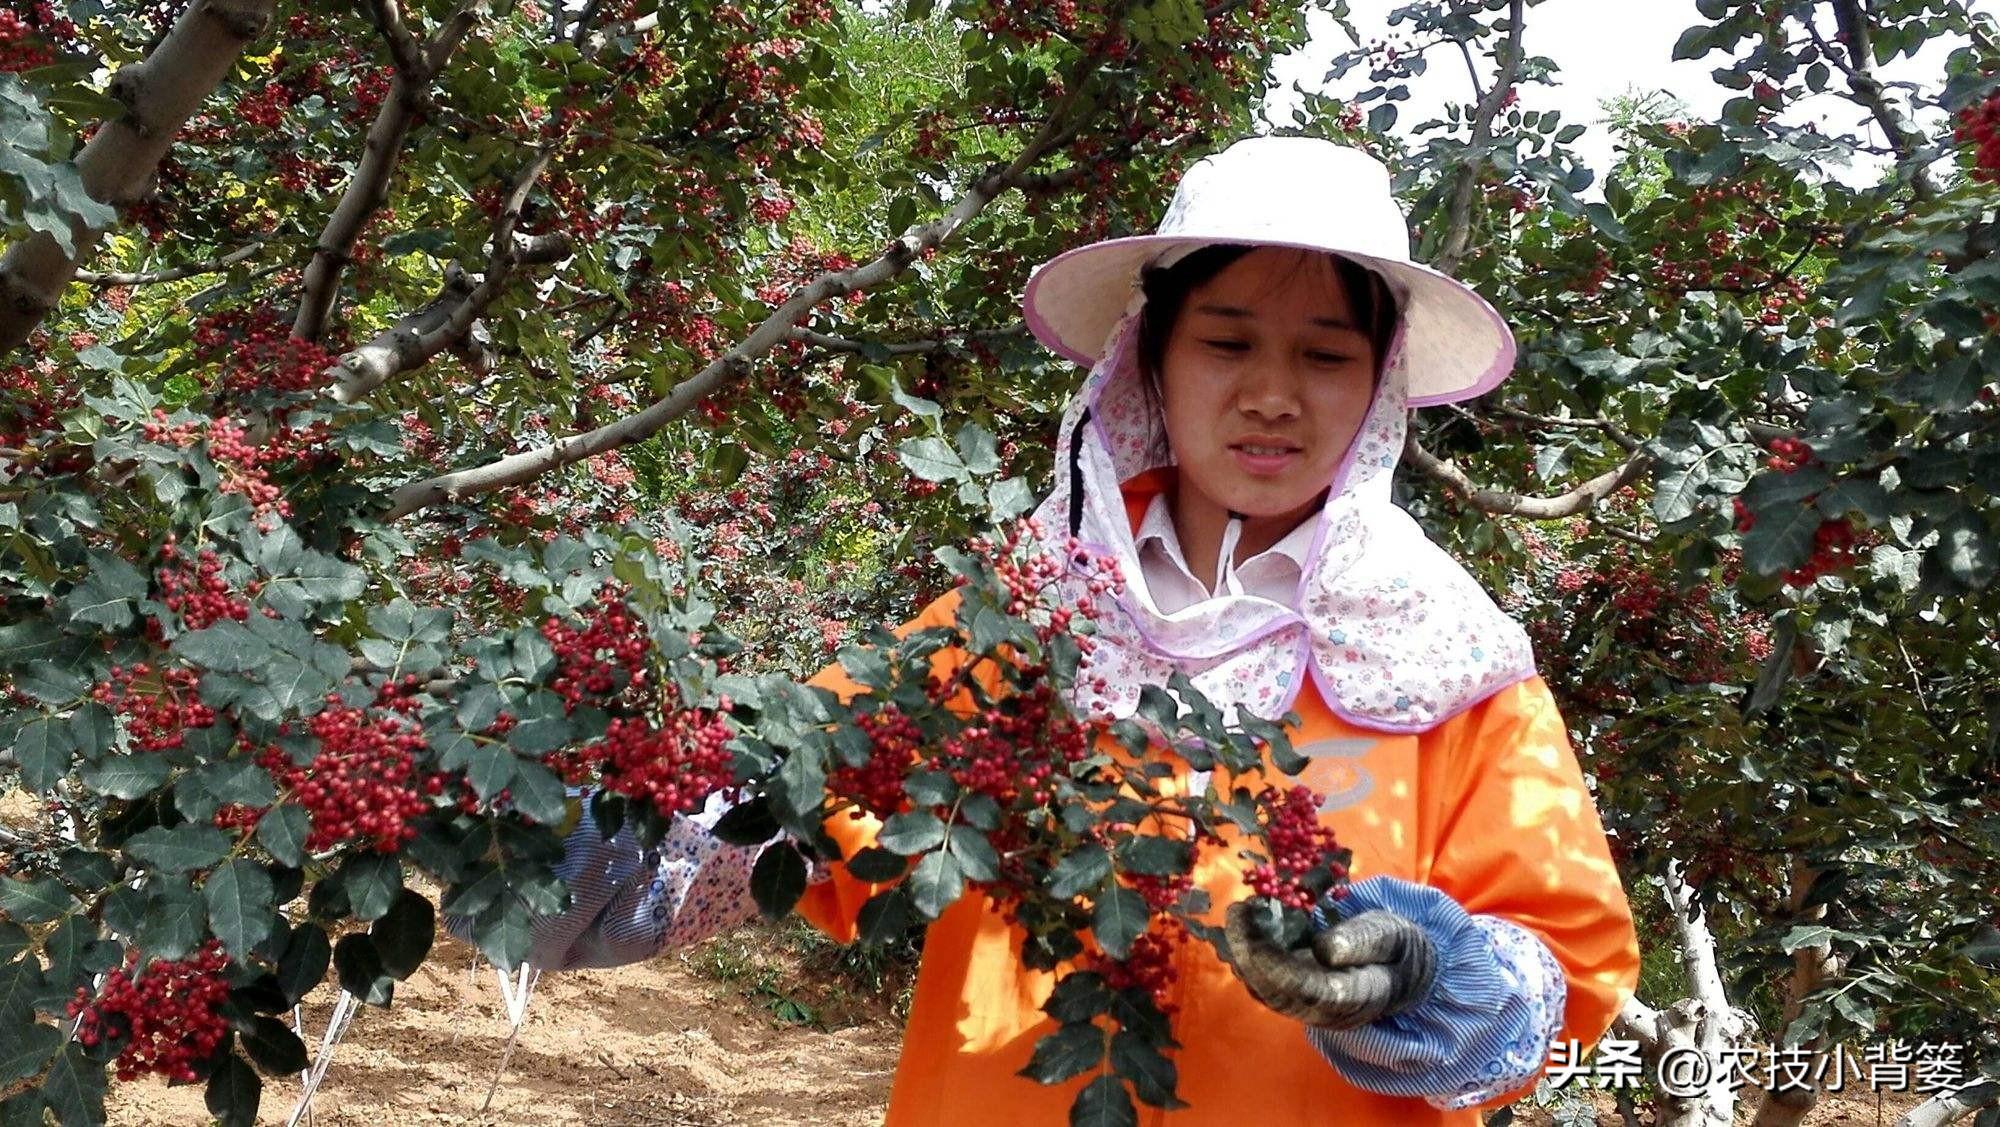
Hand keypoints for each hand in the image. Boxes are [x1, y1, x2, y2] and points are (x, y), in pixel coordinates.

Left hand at [1223, 899, 1436, 1030]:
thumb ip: (1363, 942)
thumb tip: (1325, 950)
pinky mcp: (1297, 998)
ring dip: (1245, 955)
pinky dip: (1250, 958)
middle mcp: (1328, 1012)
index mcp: (1357, 997)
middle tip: (1237, 911)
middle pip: (1279, 994)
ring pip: (1267, 992)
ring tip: (1238, 915)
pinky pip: (1266, 985)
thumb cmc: (1398, 948)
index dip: (1277, 964)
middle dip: (1250, 954)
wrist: (1401, 970)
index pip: (1310, 989)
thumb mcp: (1393, 935)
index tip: (1256, 931)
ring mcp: (1310, 1009)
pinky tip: (1243, 929)